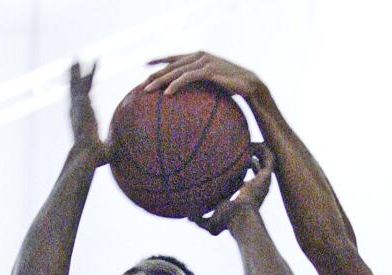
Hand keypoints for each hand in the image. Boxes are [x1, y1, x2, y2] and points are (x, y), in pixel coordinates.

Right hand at [69, 62, 107, 165]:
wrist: (85, 153)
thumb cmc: (95, 158)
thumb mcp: (107, 152)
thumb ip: (113, 149)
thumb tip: (125, 156)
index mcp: (82, 120)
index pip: (84, 103)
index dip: (84, 94)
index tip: (84, 89)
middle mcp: (77, 111)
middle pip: (76, 90)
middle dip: (74, 77)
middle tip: (73, 66)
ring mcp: (78, 105)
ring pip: (77, 83)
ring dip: (76, 70)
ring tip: (75, 57)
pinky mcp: (82, 102)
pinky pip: (86, 82)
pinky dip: (88, 71)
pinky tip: (89, 60)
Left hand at [144, 51, 259, 99]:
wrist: (250, 85)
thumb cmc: (233, 88)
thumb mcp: (214, 85)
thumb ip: (201, 86)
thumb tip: (192, 101)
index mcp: (199, 57)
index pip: (174, 58)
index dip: (159, 61)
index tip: (145, 66)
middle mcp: (199, 56)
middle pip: (171, 65)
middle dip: (155, 75)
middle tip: (141, 85)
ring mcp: (204, 61)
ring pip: (176, 70)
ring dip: (160, 81)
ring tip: (148, 91)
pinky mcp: (209, 70)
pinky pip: (188, 77)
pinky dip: (176, 85)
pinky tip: (167, 94)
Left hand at [190, 143, 273, 234]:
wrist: (239, 218)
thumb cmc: (227, 222)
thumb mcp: (211, 222)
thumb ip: (200, 219)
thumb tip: (187, 218)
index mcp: (247, 196)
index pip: (249, 181)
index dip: (243, 171)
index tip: (237, 161)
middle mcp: (258, 188)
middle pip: (260, 169)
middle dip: (254, 157)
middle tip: (245, 146)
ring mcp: (264, 182)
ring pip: (266, 161)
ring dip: (260, 150)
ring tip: (250, 142)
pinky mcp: (267, 177)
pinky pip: (269, 158)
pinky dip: (263, 149)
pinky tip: (253, 143)